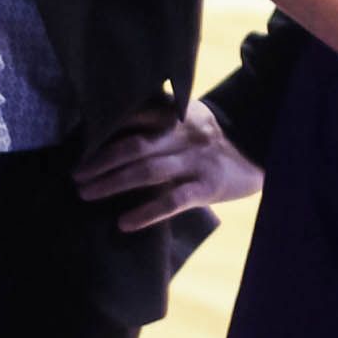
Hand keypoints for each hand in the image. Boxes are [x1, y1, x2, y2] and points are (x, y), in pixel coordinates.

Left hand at [76, 99, 256, 230]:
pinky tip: (125, 223)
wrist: (260, 149)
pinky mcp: (207, 187)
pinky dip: (147, 213)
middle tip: (76, 175)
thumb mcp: (189, 116)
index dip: (105, 129)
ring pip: (148, 171)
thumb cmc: (213, 137)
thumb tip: (112, 126)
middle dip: (101, 161)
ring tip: (87, 193)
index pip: (134, 116)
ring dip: (113, 184)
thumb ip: (159, 116)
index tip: (80, 141)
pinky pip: (172, 201)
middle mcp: (183, 135)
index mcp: (176, 115)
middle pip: (134, 146)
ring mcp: (195, 161)